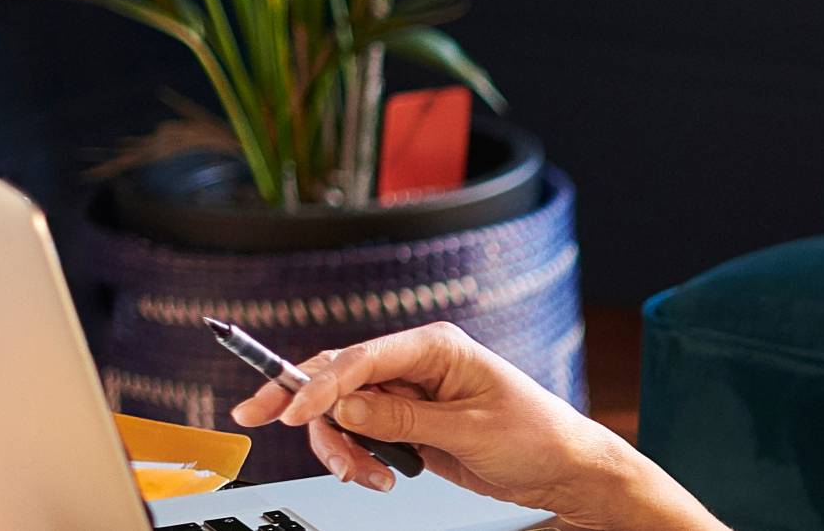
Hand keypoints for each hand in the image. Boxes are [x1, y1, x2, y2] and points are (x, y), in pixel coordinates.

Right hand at [228, 322, 722, 529]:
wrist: (562, 469)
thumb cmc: (536, 436)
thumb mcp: (468, 429)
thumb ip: (402, 418)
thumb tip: (345, 408)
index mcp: (436, 347)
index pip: (361, 357)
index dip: (319, 384)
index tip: (290, 413)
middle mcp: (417, 364)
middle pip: (336, 377)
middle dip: (302, 405)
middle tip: (260, 423)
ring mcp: (408, 394)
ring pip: (340, 412)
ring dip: (339, 446)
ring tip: (366, 476)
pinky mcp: (406, 423)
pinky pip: (359, 434)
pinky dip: (355, 457)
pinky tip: (376, 476)